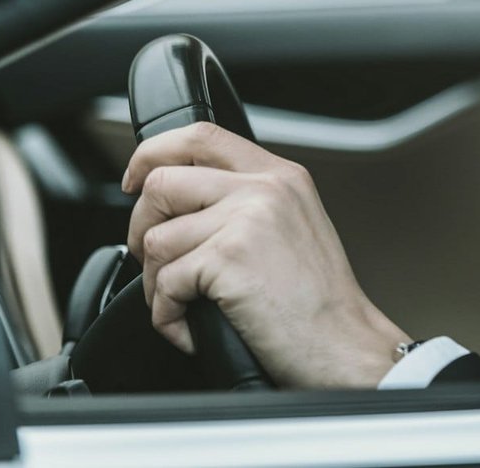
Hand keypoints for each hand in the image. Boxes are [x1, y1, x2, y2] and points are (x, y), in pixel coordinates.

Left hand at [122, 122, 408, 388]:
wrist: (345, 343)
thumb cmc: (320, 301)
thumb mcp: (294, 226)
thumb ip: (248, 201)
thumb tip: (182, 203)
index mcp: (281, 175)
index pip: (200, 135)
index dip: (153, 154)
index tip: (135, 180)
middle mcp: (265, 188)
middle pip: (162, 183)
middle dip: (140, 226)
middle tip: (156, 261)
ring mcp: (246, 219)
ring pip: (154, 239)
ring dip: (155, 282)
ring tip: (185, 304)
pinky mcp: (228, 258)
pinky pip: (163, 284)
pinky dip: (167, 316)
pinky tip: (194, 327)